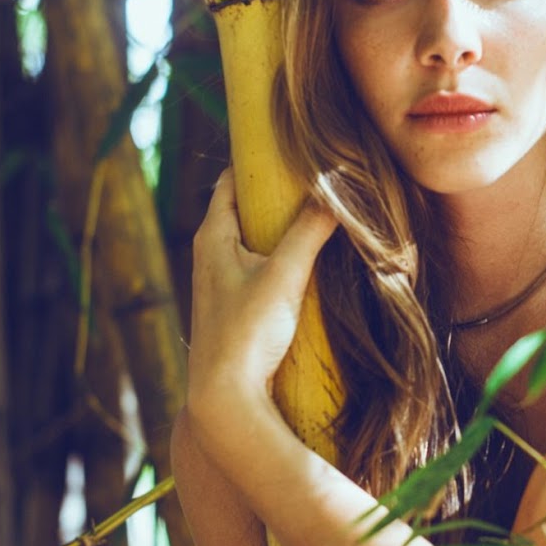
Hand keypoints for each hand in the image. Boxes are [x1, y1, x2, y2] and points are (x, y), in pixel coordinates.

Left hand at [187, 168, 336, 440]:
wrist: (225, 398)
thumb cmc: (246, 334)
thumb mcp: (283, 277)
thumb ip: (309, 233)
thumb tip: (336, 193)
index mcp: (212, 236)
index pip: (230, 182)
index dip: (256, 162)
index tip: (288, 147)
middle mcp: (209, 256)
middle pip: (241, 209)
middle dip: (273, 195)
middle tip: (314, 180)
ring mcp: (219, 285)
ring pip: (250, 242)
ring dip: (278, 230)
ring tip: (316, 219)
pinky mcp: (233, 310)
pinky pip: (256, 269)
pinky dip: (278, 259)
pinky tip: (305, 269)